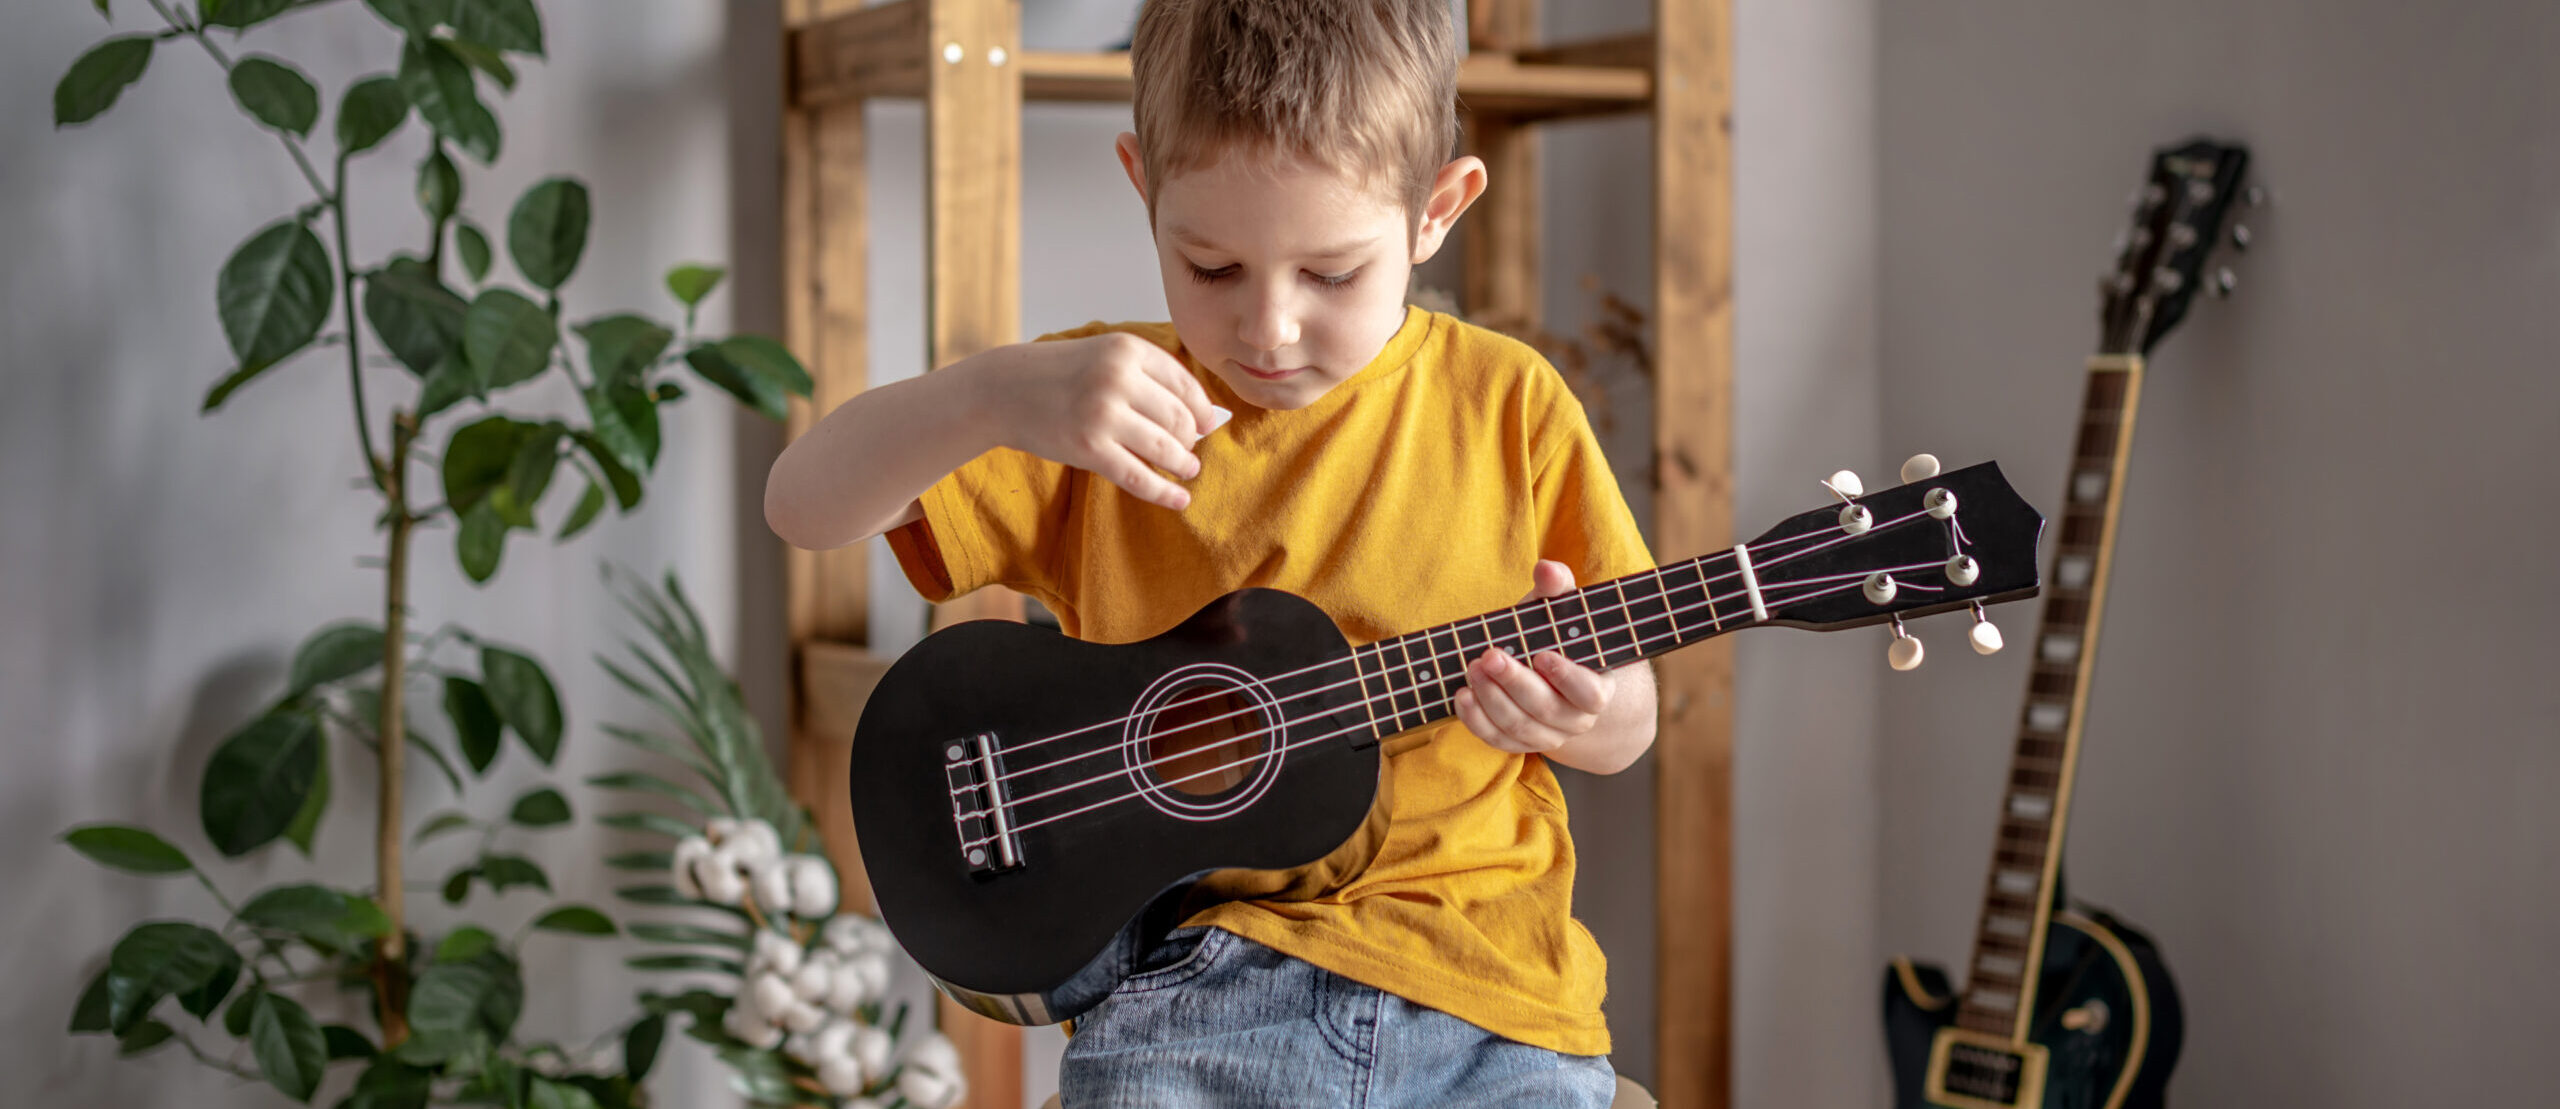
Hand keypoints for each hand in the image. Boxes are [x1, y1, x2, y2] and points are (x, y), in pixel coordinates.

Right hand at [975, 332, 1229, 510]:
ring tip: (1188, 470)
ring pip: (1165, 448)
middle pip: (1179, 418)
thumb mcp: (1106, 357)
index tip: (1206, 426)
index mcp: (1127, 349)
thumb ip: (1151, 378)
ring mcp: (1102, 414)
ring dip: (1184, 464)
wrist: (1003, 389)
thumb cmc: (1061, 374)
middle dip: (1190, 440)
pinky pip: (1139, 477)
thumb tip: (1206, 416)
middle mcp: (1118, 378)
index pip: (1184, 384)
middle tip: (1189, 451)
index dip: (1202, 409)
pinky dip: (1164, 492)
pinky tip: (1179, 499)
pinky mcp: (1088, 449)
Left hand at [1453, 560, 1612, 755]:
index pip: (1591, 694)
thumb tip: (1546, 568)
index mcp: (1596, 688)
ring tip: (1472, 668)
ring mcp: (1548, 736)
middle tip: (1489, 656)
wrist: (1549, 670)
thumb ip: (1558, 589)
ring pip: (1520, 728)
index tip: (1542, 655)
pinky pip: (1497, 740)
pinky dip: (1477, 721)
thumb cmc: (1555, 635)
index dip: (1568, 678)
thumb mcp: (1559, 610)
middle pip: (1547, 710)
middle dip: (1514, 683)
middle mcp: (1576, 719)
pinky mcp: (1519, 743)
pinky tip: (1462, 696)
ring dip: (1492, 700)